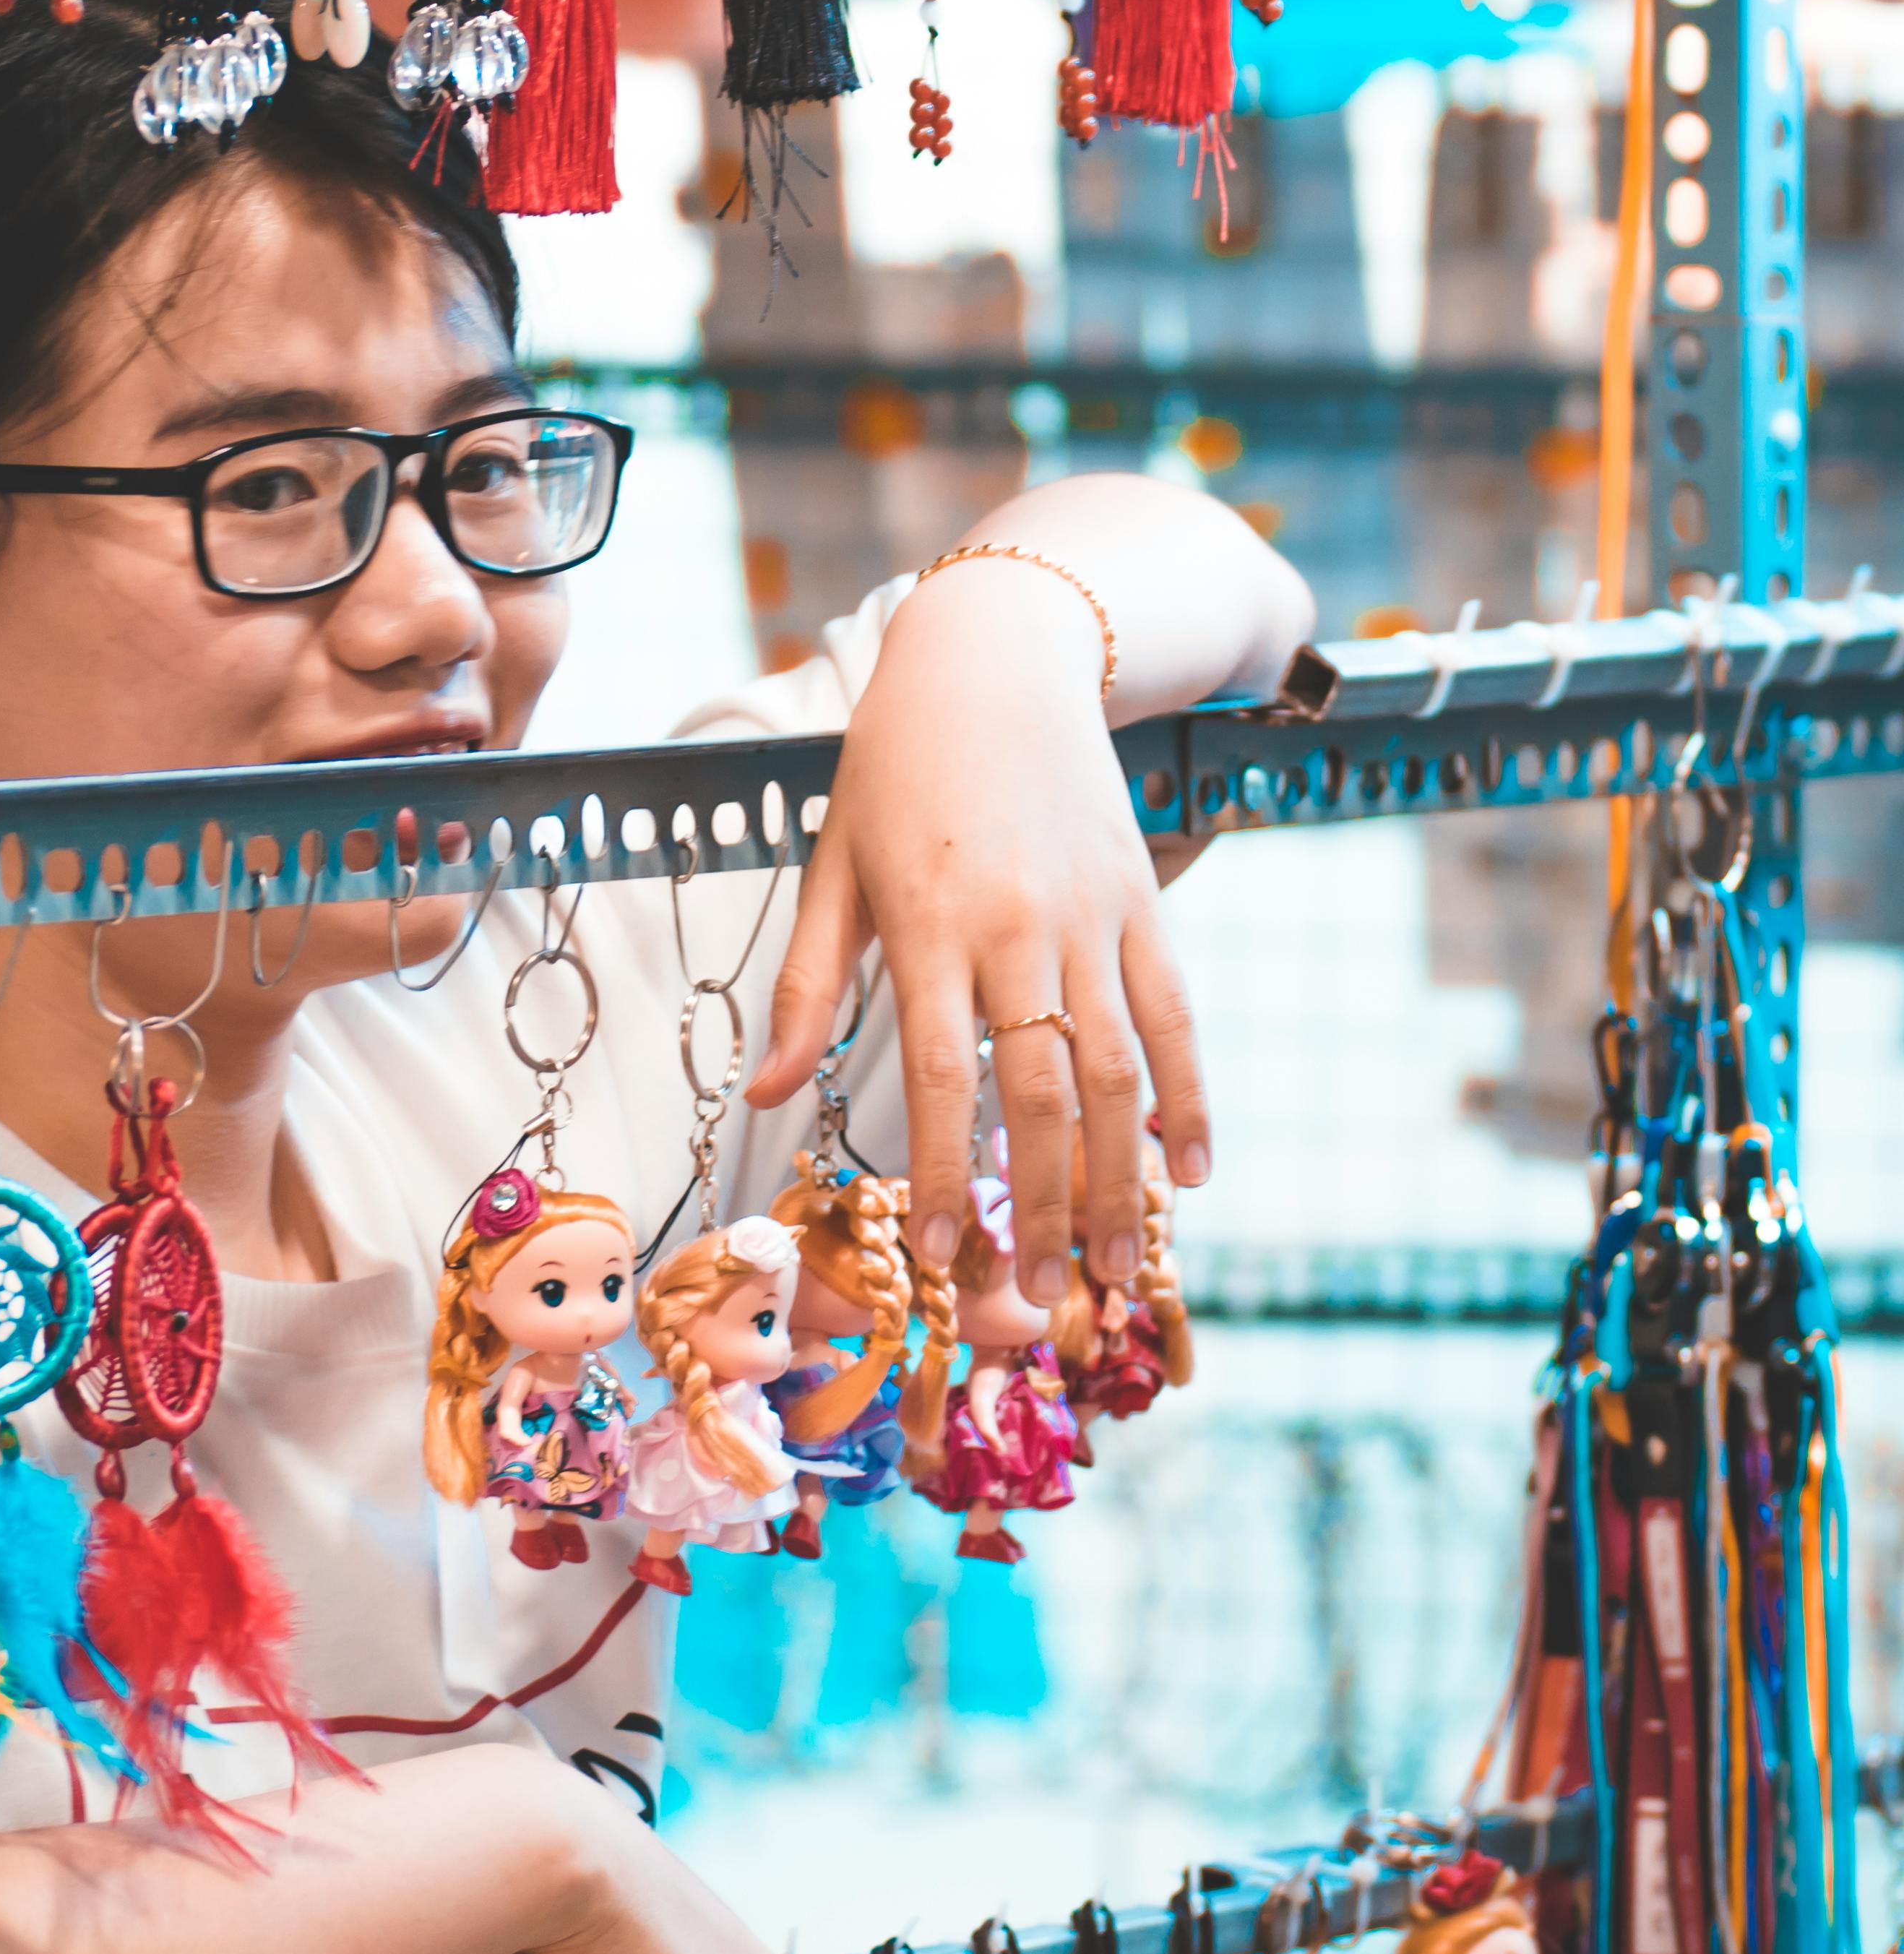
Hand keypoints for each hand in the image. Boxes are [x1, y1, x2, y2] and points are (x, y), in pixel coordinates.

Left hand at [748, 554, 1209, 1302]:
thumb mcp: (833, 867)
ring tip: (1123, 1266)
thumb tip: (761, 1094)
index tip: (938, 1258)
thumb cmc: (894, 767)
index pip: (944, 1076)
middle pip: (1043, 1090)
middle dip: (1045, 1205)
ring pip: (1120, 1067)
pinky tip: (1192, 1169)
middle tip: (1044, 1298)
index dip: (946, 1173)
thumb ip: (806, 988)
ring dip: (1125, 1176)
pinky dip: (1191, 1093)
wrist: (996, 656)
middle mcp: (1018, 925)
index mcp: (929, 924)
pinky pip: (1174, 1012)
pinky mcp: (1141, 898)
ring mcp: (1090, 913)